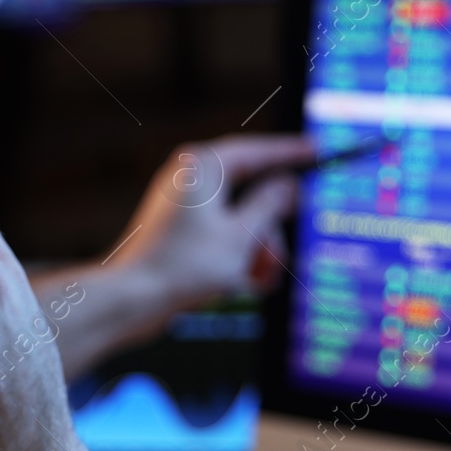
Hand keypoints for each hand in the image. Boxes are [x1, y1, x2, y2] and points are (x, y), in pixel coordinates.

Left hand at [112, 134, 314, 308]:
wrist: (131, 299)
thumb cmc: (180, 266)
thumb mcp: (241, 236)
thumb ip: (271, 205)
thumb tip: (288, 185)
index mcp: (203, 167)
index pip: (258, 150)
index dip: (292, 153)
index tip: (319, 151)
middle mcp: (191, 179)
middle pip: (253, 191)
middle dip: (270, 230)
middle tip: (279, 257)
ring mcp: (184, 205)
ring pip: (240, 218)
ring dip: (257, 249)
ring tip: (259, 280)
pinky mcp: (180, 231)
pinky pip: (221, 234)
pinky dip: (237, 256)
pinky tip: (246, 283)